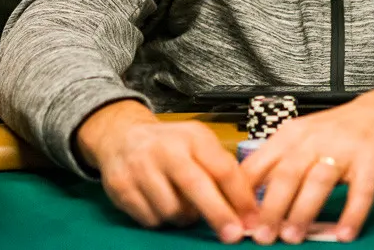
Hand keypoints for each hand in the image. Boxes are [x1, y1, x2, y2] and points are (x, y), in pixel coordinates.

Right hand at [77, 101, 257, 242]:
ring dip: (184, 217)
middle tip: (233, 235)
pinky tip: (161, 203)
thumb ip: (221, 168)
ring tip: (183, 203)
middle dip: (218, 214)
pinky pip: (151, 219)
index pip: (222, 168)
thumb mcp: (198, 143)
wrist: (121, 137)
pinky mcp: (122, 188)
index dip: (239, 197)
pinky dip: (161, 219)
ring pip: (173, 210)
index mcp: (192, 137)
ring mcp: (141, 168)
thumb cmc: (170, 144)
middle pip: (197, 187)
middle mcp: (166, 150)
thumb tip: (247, 205)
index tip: (252, 218)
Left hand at [241, 82, 373, 244]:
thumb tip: (250, 204)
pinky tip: (344, 233)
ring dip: (303, 211)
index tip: (237, 221)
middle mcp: (314, 140)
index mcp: (290, 136)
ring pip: (318, 181)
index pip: (259, 164)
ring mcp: (344, 150)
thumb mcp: (302, 139)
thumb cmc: (339, 132)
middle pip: (286, 174)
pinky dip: (352, 214)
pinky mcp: (371, 162)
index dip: (245, 195)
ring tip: (293, 237)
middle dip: (271, 208)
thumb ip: (279, 167)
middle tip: (262, 236)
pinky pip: (361, 191)